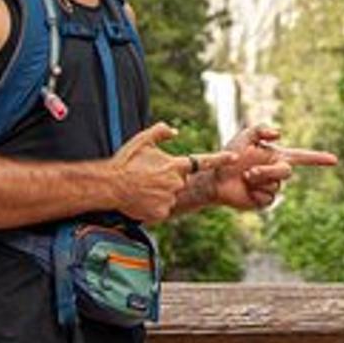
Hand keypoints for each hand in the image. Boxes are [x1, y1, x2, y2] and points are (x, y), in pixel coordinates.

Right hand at [108, 123, 229, 222]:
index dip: (220, 159)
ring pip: (171, 196)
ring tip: (143, 188)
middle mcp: (176, 182)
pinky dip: (155, 206)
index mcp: (175, 165)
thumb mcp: (141, 140)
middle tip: (149, 177)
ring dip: (161, 193)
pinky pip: (163, 209)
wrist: (109, 185)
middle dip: (169, 180)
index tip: (234, 157)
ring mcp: (170, 199)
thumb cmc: (125, 162)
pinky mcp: (162, 212)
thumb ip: (160, 132)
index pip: (202, 160)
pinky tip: (142, 200)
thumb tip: (175, 130)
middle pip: (180, 181)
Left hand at [205, 124, 338, 210]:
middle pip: (286, 172)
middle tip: (248, 172)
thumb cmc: (229, 156)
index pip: (303, 157)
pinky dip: (255, 193)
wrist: (215, 178)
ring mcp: (271, 188)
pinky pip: (268, 198)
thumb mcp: (244, 137)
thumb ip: (261, 129)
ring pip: (275, 185)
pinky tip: (246, 191)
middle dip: (267, 171)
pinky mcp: (264, 202)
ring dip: (258, 181)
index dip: (318, 159)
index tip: (334, 160)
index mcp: (277, 157)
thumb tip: (279, 134)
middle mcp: (276, 172)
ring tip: (244, 178)